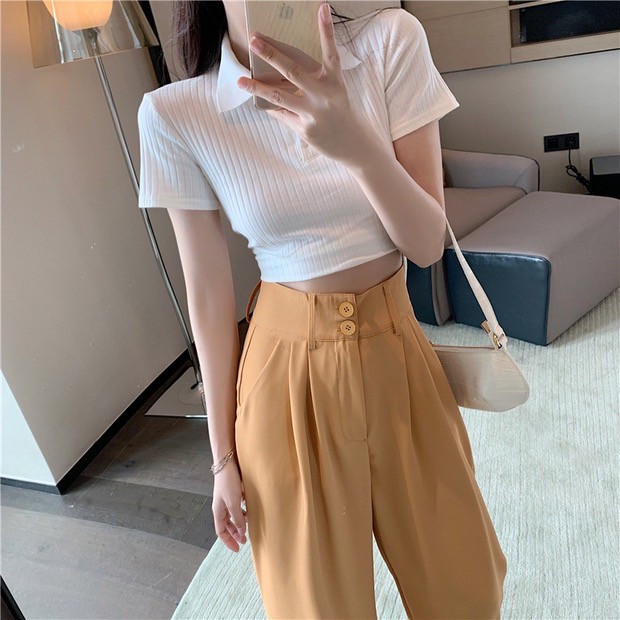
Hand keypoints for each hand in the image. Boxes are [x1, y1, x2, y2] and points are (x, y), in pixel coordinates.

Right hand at [212, 460, 246, 552]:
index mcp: (218, 511)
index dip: (228, 541)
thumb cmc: (228, 482)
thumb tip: (241, 531)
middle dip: (235, 534)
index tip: (237, 549)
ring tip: (249, 528)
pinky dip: (242, 512)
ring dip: (240, 524)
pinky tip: (249, 512)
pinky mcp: (232, 493)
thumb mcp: (234, 502)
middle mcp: (221, 507)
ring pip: (232, 517)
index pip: (221, 532)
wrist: (227, 463)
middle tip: (245, 541)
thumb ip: (238, 518)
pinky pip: (237, 507)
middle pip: (227, 526)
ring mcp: (226, 500)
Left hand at [236, 2, 370, 164]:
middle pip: (293, 72)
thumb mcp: (335, 91)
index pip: (331, 53)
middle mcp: (324, 96)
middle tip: (255, 41)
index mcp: (335, 82)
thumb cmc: (340, 112)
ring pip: (279, 97)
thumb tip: (283, 70)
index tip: (321, 7)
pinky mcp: (304, 129)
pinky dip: (270, 106)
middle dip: (272, 55)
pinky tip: (257, 98)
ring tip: (241, 80)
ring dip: (257, 87)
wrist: (353, 145)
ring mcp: (313, 114)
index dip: (327, 30)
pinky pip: (281, 114)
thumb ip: (315, 80)